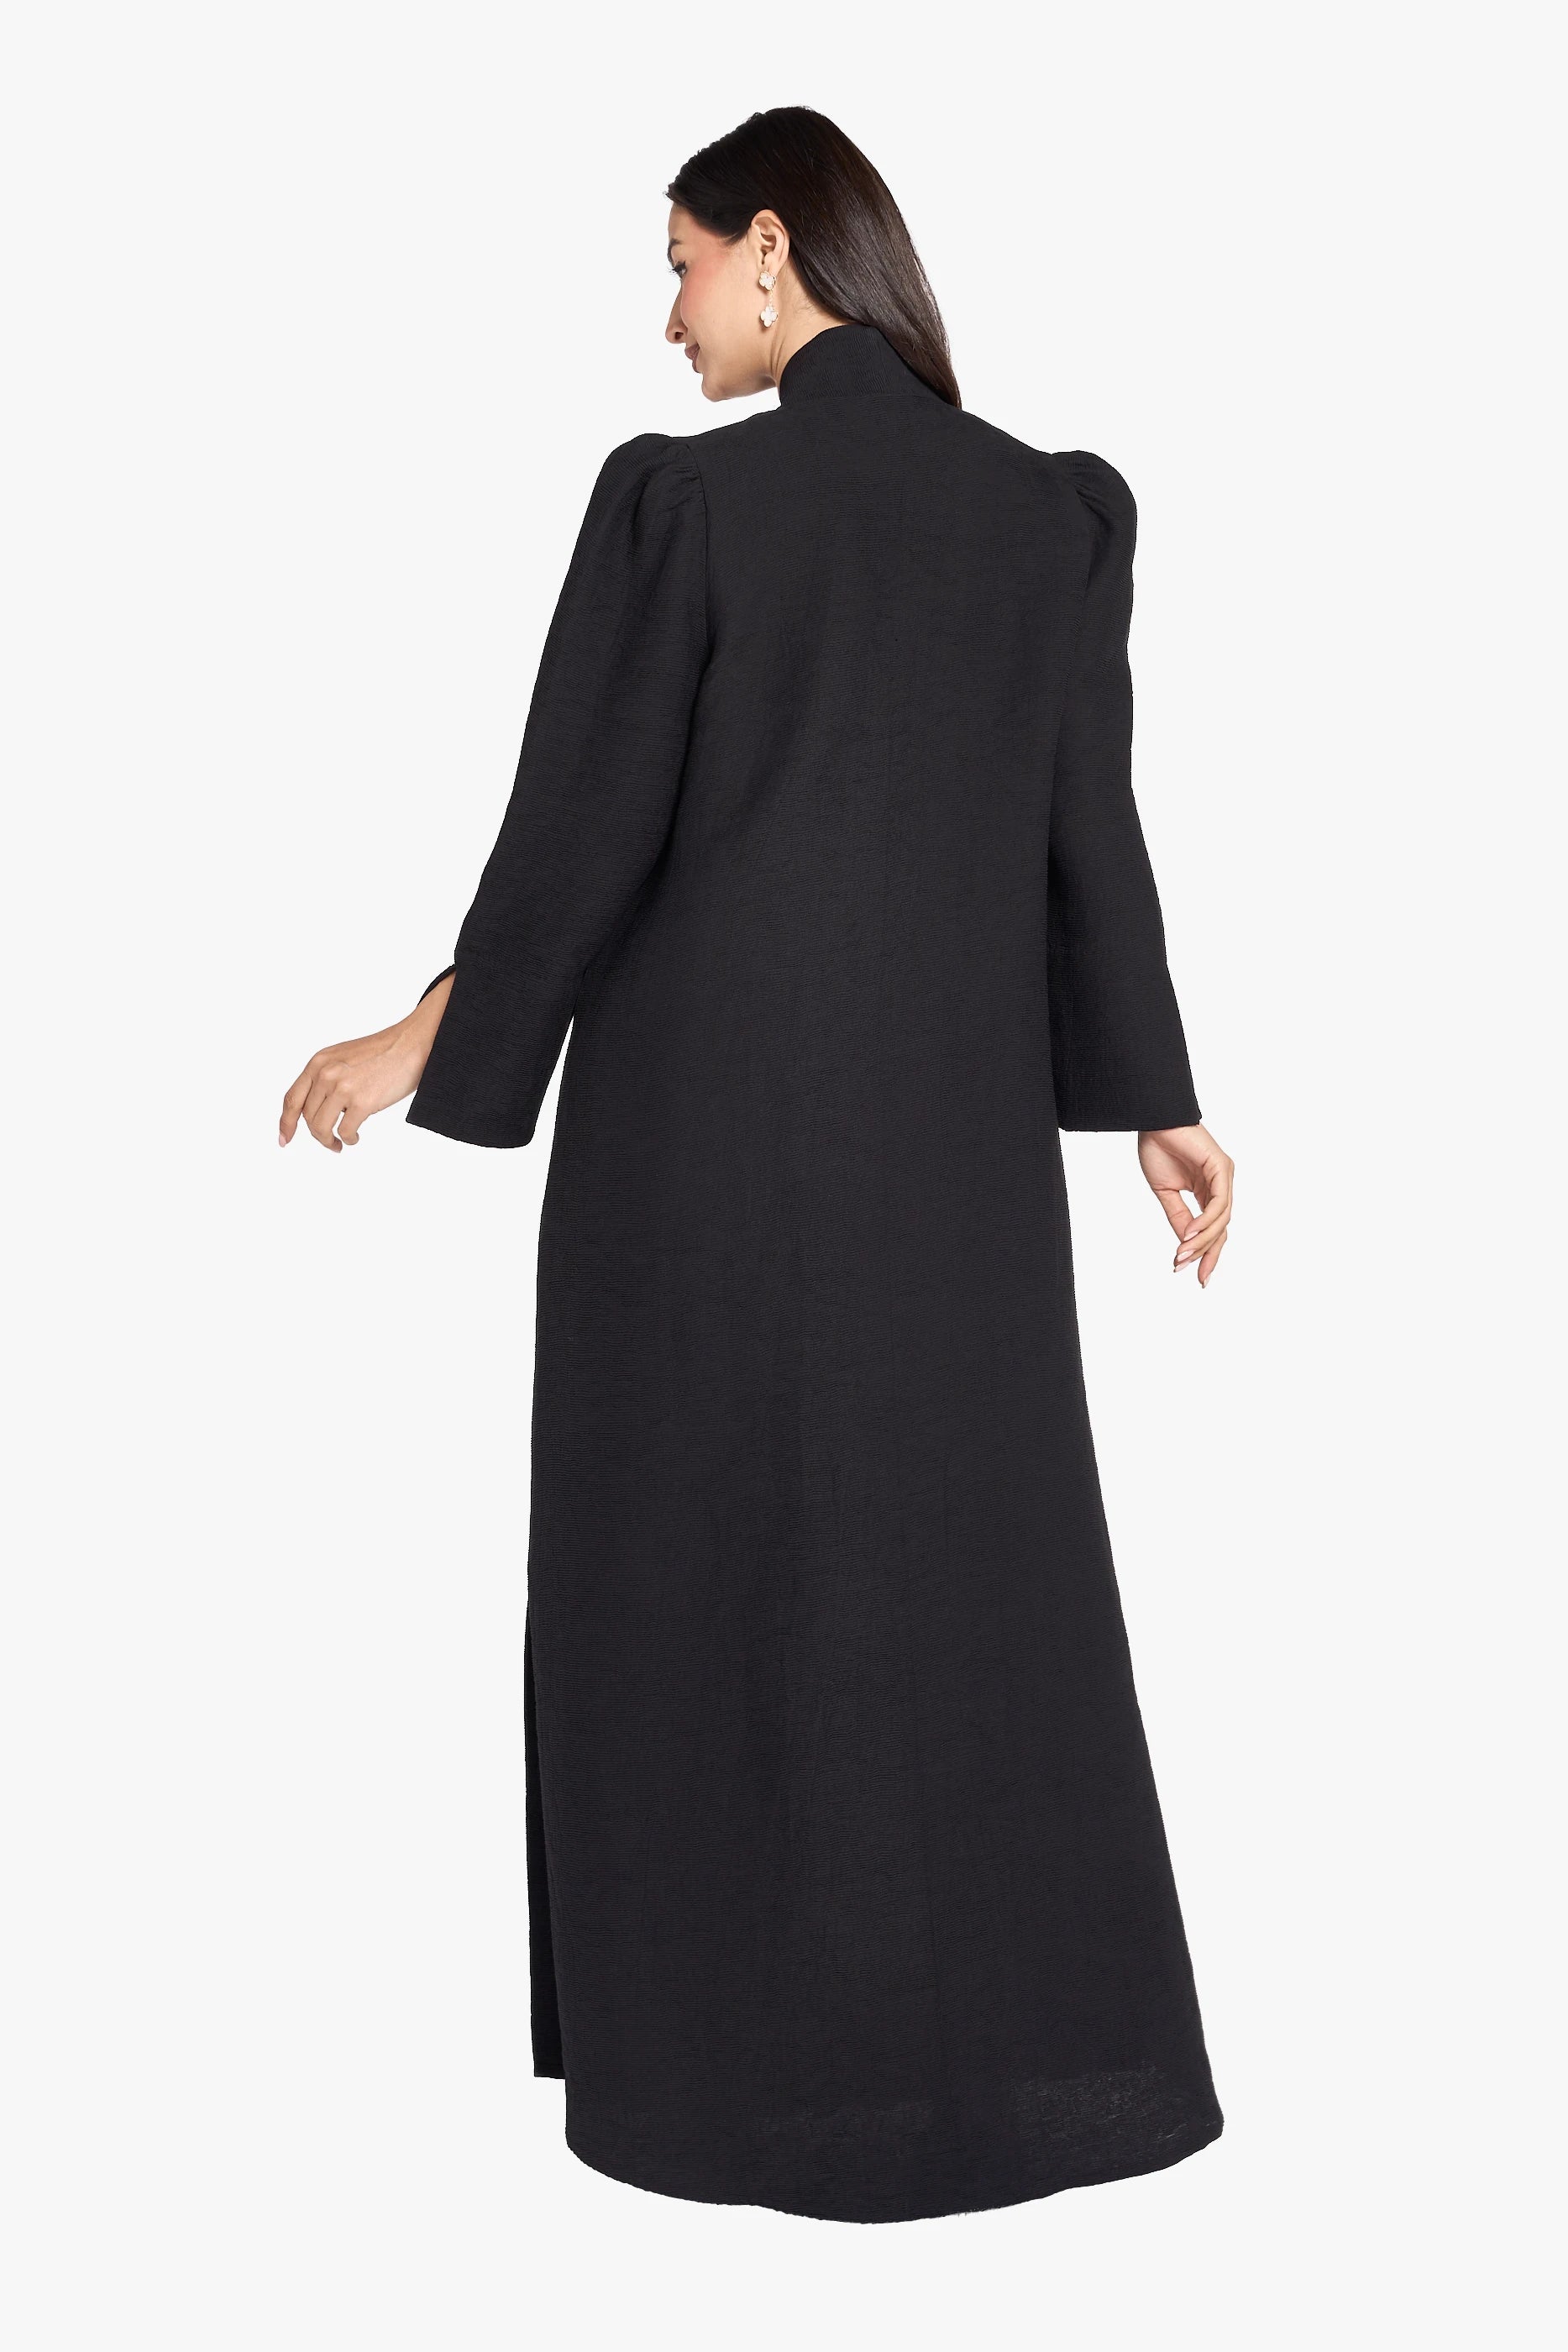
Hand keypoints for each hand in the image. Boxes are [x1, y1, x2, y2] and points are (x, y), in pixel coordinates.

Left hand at [279, 976, 452, 1151]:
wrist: (410, 1045)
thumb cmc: (382, 1053)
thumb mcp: (343, 1057)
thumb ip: (326, 1077)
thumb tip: (316, 1108)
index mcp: (318, 1062)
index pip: (292, 1098)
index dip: (285, 1122)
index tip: (285, 1138)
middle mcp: (326, 1074)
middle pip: (307, 1117)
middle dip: (317, 1134)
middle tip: (330, 1141)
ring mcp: (343, 1088)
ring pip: (321, 1128)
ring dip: (328, 1140)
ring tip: (340, 1143)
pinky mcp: (362, 1101)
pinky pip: (345, 1131)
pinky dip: (349, 1139)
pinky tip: (355, 1136)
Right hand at [1138, 1124, 1233, 1286]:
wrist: (1153, 1119)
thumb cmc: (1158, 1147)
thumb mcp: (1166, 1192)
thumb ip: (1178, 1216)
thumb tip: (1185, 1245)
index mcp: (1208, 1191)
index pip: (1214, 1229)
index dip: (1206, 1253)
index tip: (1196, 1277)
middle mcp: (1221, 1185)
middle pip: (1222, 1229)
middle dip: (1209, 1254)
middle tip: (1195, 1276)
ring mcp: (1224, 1175)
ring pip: (1221, 1219)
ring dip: (1202, 1240)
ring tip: (1182, 1255)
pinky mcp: (1221, 1167)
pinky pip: (1218, 1202)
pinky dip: (1205, 1221)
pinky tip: (1189, 1233)